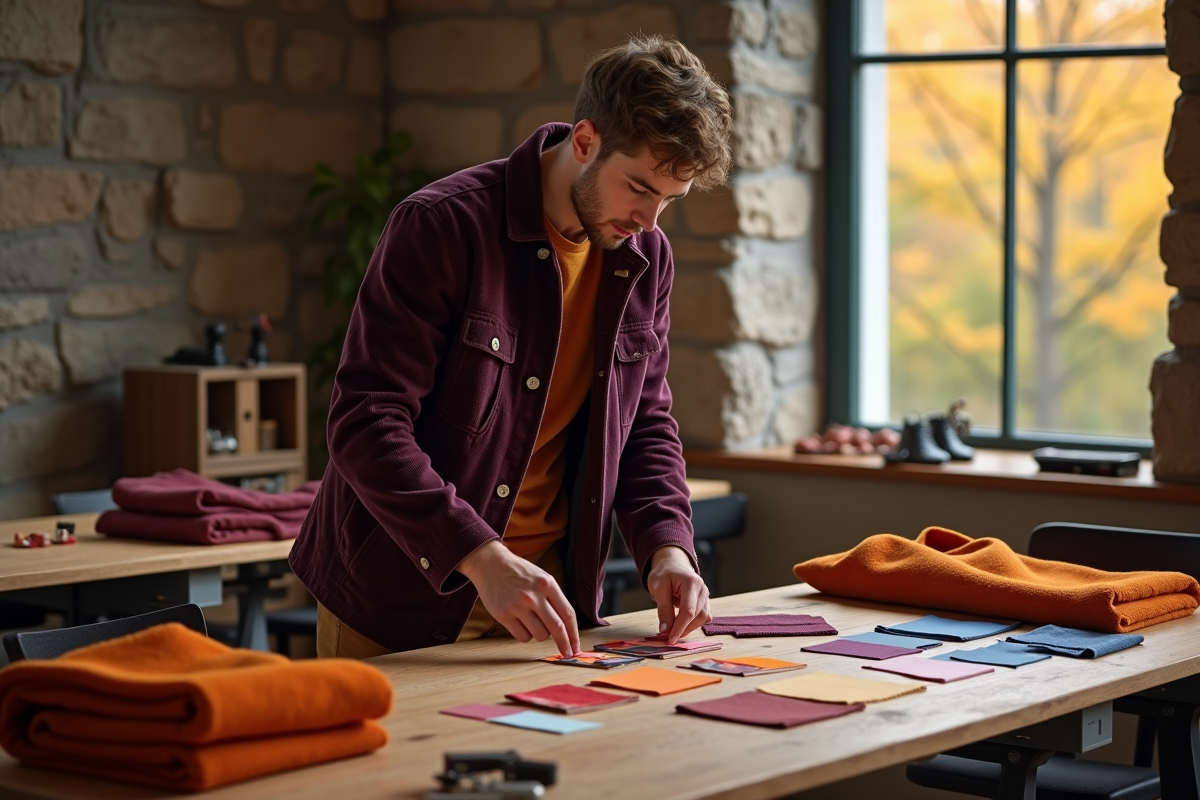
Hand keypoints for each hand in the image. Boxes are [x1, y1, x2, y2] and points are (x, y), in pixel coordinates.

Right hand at [457, 540, 580, 656]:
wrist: (490, 564)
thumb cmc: (519, 572)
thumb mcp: (541, 577)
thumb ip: (554, 598)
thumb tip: (567, 627)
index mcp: (547, 584)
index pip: (567, 613)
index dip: (574, 633)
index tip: (576, 646)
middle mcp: (534, 595)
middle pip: (556, 628)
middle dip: (564, 644)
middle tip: (567, 653)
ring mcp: (518, 605)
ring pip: (540, 635)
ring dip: (540, 634)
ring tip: (532, 620)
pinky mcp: (503, 615)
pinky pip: (523, 637)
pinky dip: (525, 635)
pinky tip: (520, 622)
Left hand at [646, 545, 710, 643]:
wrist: (672, 564)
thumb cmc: (664, 573)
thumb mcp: (658, 588)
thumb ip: (663, 609)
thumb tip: (665, 630)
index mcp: (692, 583)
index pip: (688, 610)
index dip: (679, 627)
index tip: (670, 639)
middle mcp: (703, 589)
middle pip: (697, 616)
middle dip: (683, 629)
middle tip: (667, 636)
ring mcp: (706, 596)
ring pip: (702, 619)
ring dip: (688, 628)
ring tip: (673, 631)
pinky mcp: (704, 602)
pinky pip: (703, 617)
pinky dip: (693, 624)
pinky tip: (681, 625)